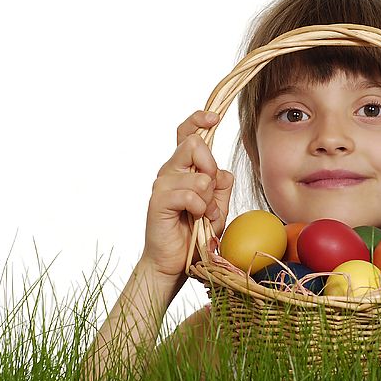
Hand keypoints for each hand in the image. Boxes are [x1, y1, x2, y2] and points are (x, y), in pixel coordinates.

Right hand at [140, 110, 233, 278]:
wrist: (173, 263)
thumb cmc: (194, 235)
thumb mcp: (217, 207)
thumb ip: (221, 186)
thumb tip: (220, 172)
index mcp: (183, 168)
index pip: (187, 133)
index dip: (199, 119)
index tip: (215, 118)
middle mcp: (170, 171)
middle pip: (195, 144)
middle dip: (212, 168)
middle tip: (210, 193)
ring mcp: (162, 185)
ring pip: (199, 176)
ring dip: (209, 200)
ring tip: (203, 216)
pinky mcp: (159, 201)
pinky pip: (191, 195)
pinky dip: (200, 209)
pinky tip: (194, 220)